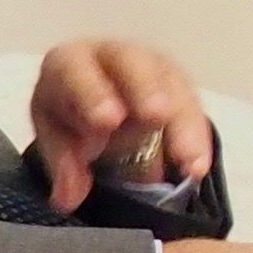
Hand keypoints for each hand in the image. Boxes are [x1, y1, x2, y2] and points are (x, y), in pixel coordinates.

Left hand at [33, 39, 215, 213]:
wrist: (95, 108)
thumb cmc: (70, 115)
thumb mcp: (55, 137)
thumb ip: (61, 162)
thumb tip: (69, 195)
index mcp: (72, 63)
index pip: (78, 71)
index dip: (93, 93)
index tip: (107, 120)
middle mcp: (116, 57)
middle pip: (133, 63)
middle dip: (145, 89)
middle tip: (155, 116)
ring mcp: (154, 70)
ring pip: (173, 86)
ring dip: (182, 123)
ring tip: (188, 160)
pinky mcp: (180, 89)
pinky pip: (193, 110)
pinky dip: (196, 140)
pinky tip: (198, 167)